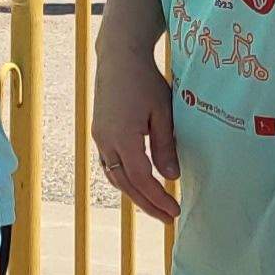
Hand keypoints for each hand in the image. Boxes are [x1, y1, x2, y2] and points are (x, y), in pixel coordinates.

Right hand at [91, 39, 182, 220]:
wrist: (119, 56)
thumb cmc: (145, 80)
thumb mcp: (163, 112)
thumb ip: (165, 146)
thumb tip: (171, 176)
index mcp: (122, 137)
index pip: (140, 179)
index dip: (157, 198)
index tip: (175, 211)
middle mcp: (105, 141)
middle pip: (125, 184)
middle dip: (147, 203)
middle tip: (167, 217)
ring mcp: (99, 136)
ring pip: (114, 176)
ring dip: (134, 194)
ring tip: (154, 205)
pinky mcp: (100, 131)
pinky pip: (109, 164)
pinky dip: (123, 179)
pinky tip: (137, 182)